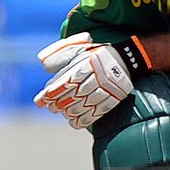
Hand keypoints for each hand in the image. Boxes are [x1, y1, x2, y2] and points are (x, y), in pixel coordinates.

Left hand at [33, 32, 151, 128]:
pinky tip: (74, 122)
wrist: (126, 59)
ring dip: (70, 112)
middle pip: (74, 94)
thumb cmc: (95, 54)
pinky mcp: (114, 98)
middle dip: (59, 103)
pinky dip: (84, 119)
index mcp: (88, 62)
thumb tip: (43, 65)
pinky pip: (98, 112)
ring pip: (85, 105)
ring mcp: (107, 88)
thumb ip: (59, 55)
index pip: (67, 80)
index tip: (44, 97)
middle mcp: (98, 76)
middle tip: (52, 107)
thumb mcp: (77, 48)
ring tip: (63, 112)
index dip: (54, 91)